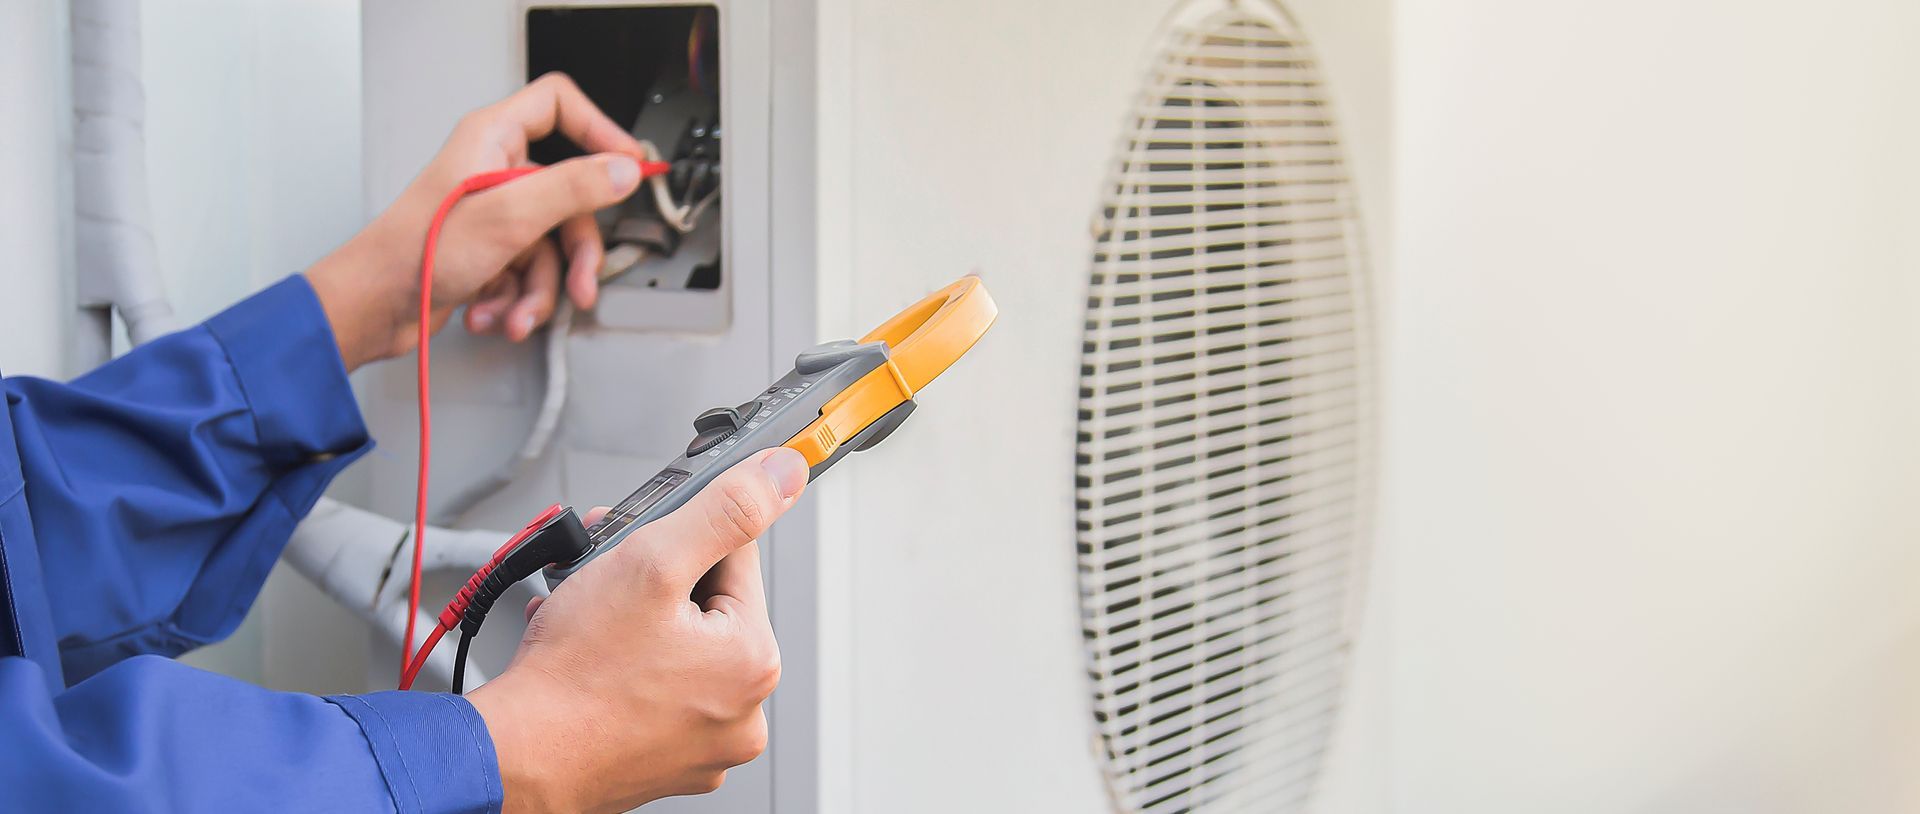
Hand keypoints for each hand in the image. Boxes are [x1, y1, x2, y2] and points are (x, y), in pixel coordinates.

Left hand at [307, 73, 646, 369]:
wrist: (372, 308)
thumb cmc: (414, 255)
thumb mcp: (509, 216)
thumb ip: (573, 187)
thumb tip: (622, 169)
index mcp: (493, 141)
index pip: (557, 106)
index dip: (599, 129)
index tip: (627, 164)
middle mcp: (494, 172)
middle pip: (568, 198)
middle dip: (573, 254)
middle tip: (580, 283)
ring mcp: (491, 214)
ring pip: (550, 247)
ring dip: (538, 291)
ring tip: (518, 313)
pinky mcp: (487, 252)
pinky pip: (526, 273)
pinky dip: (515, 301)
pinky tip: (493, 314)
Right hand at [467, 448, 808, 812]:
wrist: (514, 756)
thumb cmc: (573, 675)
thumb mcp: (652, 562)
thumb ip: (724, 510)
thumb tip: (782, 473)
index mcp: (754, 660)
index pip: (736, 559)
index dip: (681, 538)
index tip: (640, 542)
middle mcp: (741, 710)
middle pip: (705, 606)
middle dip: (652, 581)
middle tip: (604, 579)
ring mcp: (702, 743)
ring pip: (675, 648)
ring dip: (633, 621)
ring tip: (587, 619)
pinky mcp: (664, 761)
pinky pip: (654, 692)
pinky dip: (624, 668)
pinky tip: (589, 657)